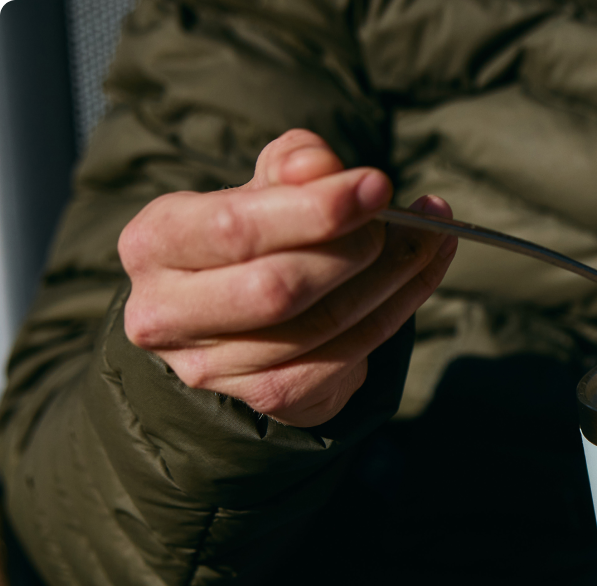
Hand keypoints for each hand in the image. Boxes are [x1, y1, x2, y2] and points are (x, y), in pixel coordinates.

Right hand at [120, 129, 456, 427]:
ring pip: (324, 325)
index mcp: (153, 243)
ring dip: (393, 277)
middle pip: (278, 288)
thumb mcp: (260, 187)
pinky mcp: (267, 397)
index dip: (314, 209)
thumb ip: (291, 165)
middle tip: (401, 216)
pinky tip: (424, 270)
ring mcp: (214, 367)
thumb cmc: (250, 236)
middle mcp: (168, 314)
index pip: (235, 229)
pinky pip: (349, 354)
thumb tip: (322, 166)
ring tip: (430, 235)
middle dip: (354, 249)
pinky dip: (400, 308)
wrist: (238, 319)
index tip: (377, 185)